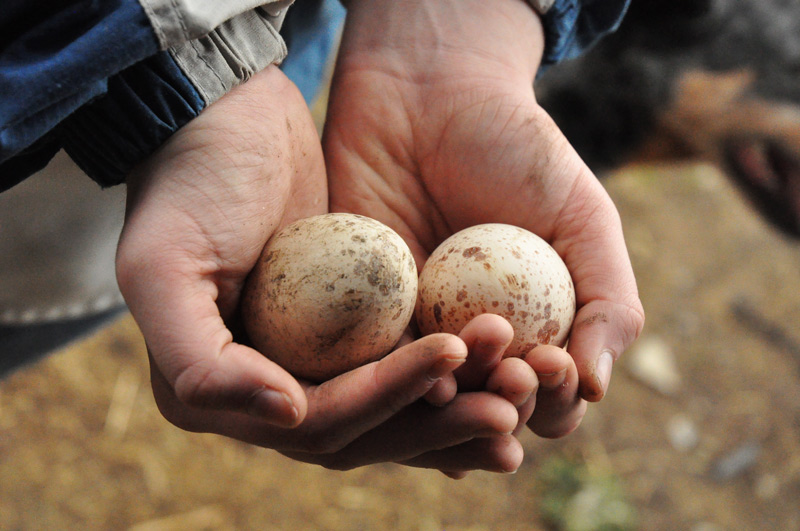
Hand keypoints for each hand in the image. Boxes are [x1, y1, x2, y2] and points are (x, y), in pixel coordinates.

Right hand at [116, 66, 523, 472]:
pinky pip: (404, 362)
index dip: (387, 405)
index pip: (318, 423)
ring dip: (456, 409)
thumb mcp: (162, 265)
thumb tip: (287, 416)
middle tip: (507, 411)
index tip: (450, 357)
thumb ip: (197, 361)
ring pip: (394, 407)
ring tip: (518, 399)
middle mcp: (266, 390)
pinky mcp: (348, 330)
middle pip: (366, 431)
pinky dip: (450, 372)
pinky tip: (499, 370)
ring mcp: (309, 361)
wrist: (227, 117)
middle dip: (437, 426)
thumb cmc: (191, 181)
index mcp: (218, 393)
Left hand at [324, 0, 644, 436]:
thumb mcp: (582, 218)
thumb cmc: (517, 151)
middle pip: (488, 408)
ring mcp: (416, 332)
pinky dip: (386, 379)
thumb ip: (608, 300)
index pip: (549, 395)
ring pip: (428, 398)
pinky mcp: (359, 314)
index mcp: (534, 330)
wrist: (428, 92)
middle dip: (503, 406)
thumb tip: (595, 386)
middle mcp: (475, 341)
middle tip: (509, 376)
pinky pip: (369, 361)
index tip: (550, 363)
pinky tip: (401, 377)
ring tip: (455, 388)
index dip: (554, 396)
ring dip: (446, 406)